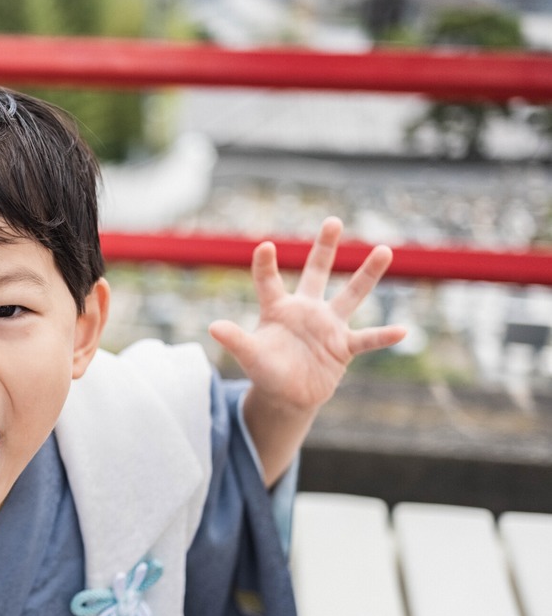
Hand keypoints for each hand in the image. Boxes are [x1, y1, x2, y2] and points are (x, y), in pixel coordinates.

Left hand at [208, 216, 405, 413]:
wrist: (288, 395)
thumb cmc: (265, 369)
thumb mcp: (250, 355)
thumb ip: (235, 340)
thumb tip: (213, 327)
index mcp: (278, 309)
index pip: (269, 281)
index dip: (265, 265)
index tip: (264, 246)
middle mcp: (306, 310)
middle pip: (316, 272)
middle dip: (324, 247)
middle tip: (332, 220)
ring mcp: (328, 326)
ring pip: (351, 294)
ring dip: (366, 274)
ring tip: (384, 250)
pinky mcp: (343, 347)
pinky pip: (367, 339)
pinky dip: (383, 336)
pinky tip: (403, 330)